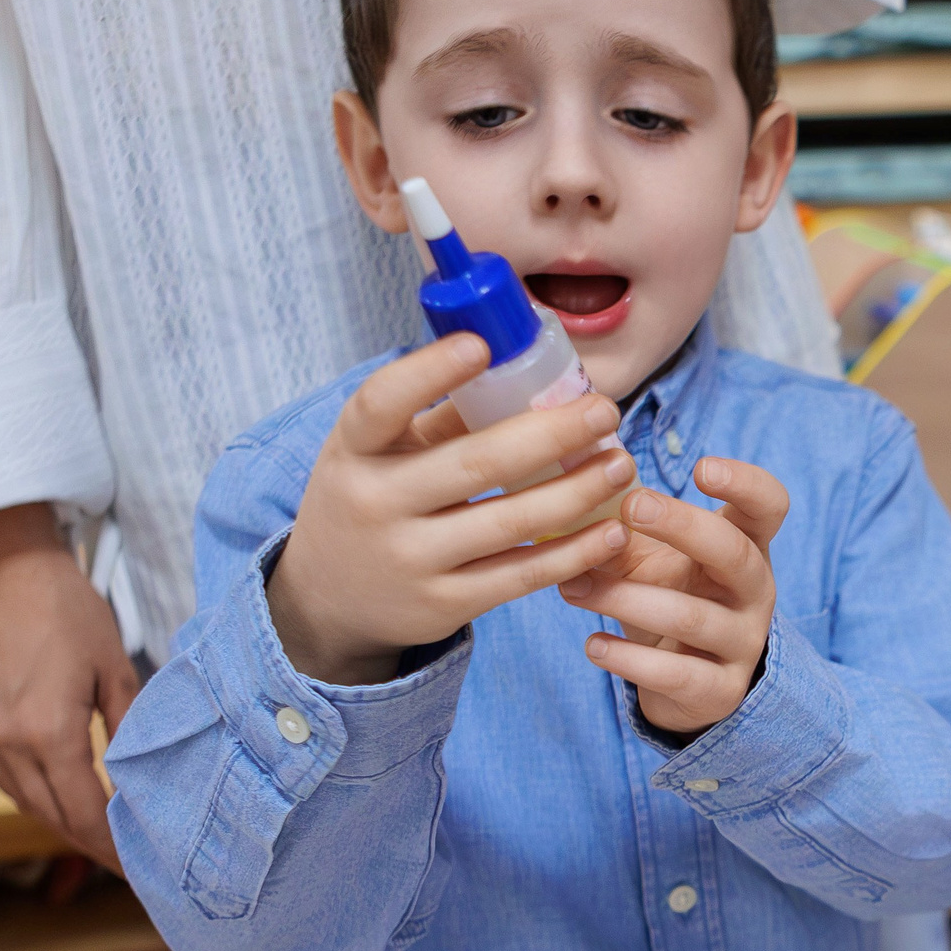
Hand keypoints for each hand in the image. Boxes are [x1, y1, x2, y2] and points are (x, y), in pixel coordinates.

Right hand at [0, 503, 138, 867]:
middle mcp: (6, 741)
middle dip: (89, 843)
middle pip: (51, 814)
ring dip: (60, 821)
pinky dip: (33, 794)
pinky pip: (2, 776)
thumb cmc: (65, 607)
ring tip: (97, 837)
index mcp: (46, 732)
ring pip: (24, 799)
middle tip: (125, 861)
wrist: (1, 565)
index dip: (111, 846)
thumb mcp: (113, 666)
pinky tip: (57, 796)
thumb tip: (146, 771)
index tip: (137, 865)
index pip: (83, 812)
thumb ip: (129, 724)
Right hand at [266, 334, 634, 685]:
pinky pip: (521, 575)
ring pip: (510, 522)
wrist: (329, 597)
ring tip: (622, 466)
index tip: (482, 345)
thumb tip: (526, 367)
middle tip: (606, 410)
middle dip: (552, 434)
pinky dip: (574, 552)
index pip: (381, 403)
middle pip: (475, 464)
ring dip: (578, 491)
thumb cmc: (371, 498)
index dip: (429, 372)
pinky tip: (612, 530)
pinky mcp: (443, 605)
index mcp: (353, 449)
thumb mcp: (379, 452)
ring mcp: (410, 559)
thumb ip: (441, 416)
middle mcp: (375, 503)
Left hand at [559, 456, 786, 737]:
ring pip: (692, 616)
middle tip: (631, 506)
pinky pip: (676, 674)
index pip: (769, 505)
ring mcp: (742, 642)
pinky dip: (628, 659)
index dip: (745, 483)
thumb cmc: (669, 593)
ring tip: (573, 588)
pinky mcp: (720, 690)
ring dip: (627, 598)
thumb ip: (616, 504)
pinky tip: (592, 645)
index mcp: (746, 544)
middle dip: (683, 526)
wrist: (687, 680)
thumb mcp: (648, 548)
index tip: (701, 468)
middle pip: (734, 553)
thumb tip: (559, 436)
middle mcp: (754, 590)